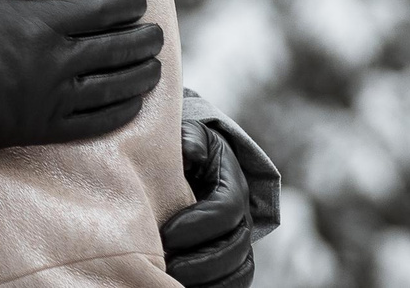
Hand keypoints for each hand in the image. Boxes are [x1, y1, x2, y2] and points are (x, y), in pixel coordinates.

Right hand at [0, 0, 164, 153]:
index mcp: (42, 23)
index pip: (102, 10)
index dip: (128, 4)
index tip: (139, 0)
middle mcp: (58, 61)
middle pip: (117, 48)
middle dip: (143, 39)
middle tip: (156, 34)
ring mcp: (56, 98)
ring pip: (116, 85)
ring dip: (141, 74)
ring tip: (155, 67)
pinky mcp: (49, 127)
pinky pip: (97, 122)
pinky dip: (122, 111)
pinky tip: (134, 104)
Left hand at [161, 117, 262, 286]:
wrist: (194, 165)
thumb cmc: (187, 150)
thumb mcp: (189, 136)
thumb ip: (190, 140)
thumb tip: (192, 153)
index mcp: (232, 187)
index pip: (225, 210)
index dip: (199, 224)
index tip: (166, 234)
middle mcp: (243, 218)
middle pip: (235, 247)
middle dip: (202, 261)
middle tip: (167, 267)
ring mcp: (239, 241)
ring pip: (239, 271)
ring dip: (209, 280)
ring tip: (173, 281)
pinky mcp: (232, 260)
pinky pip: (234, 282)